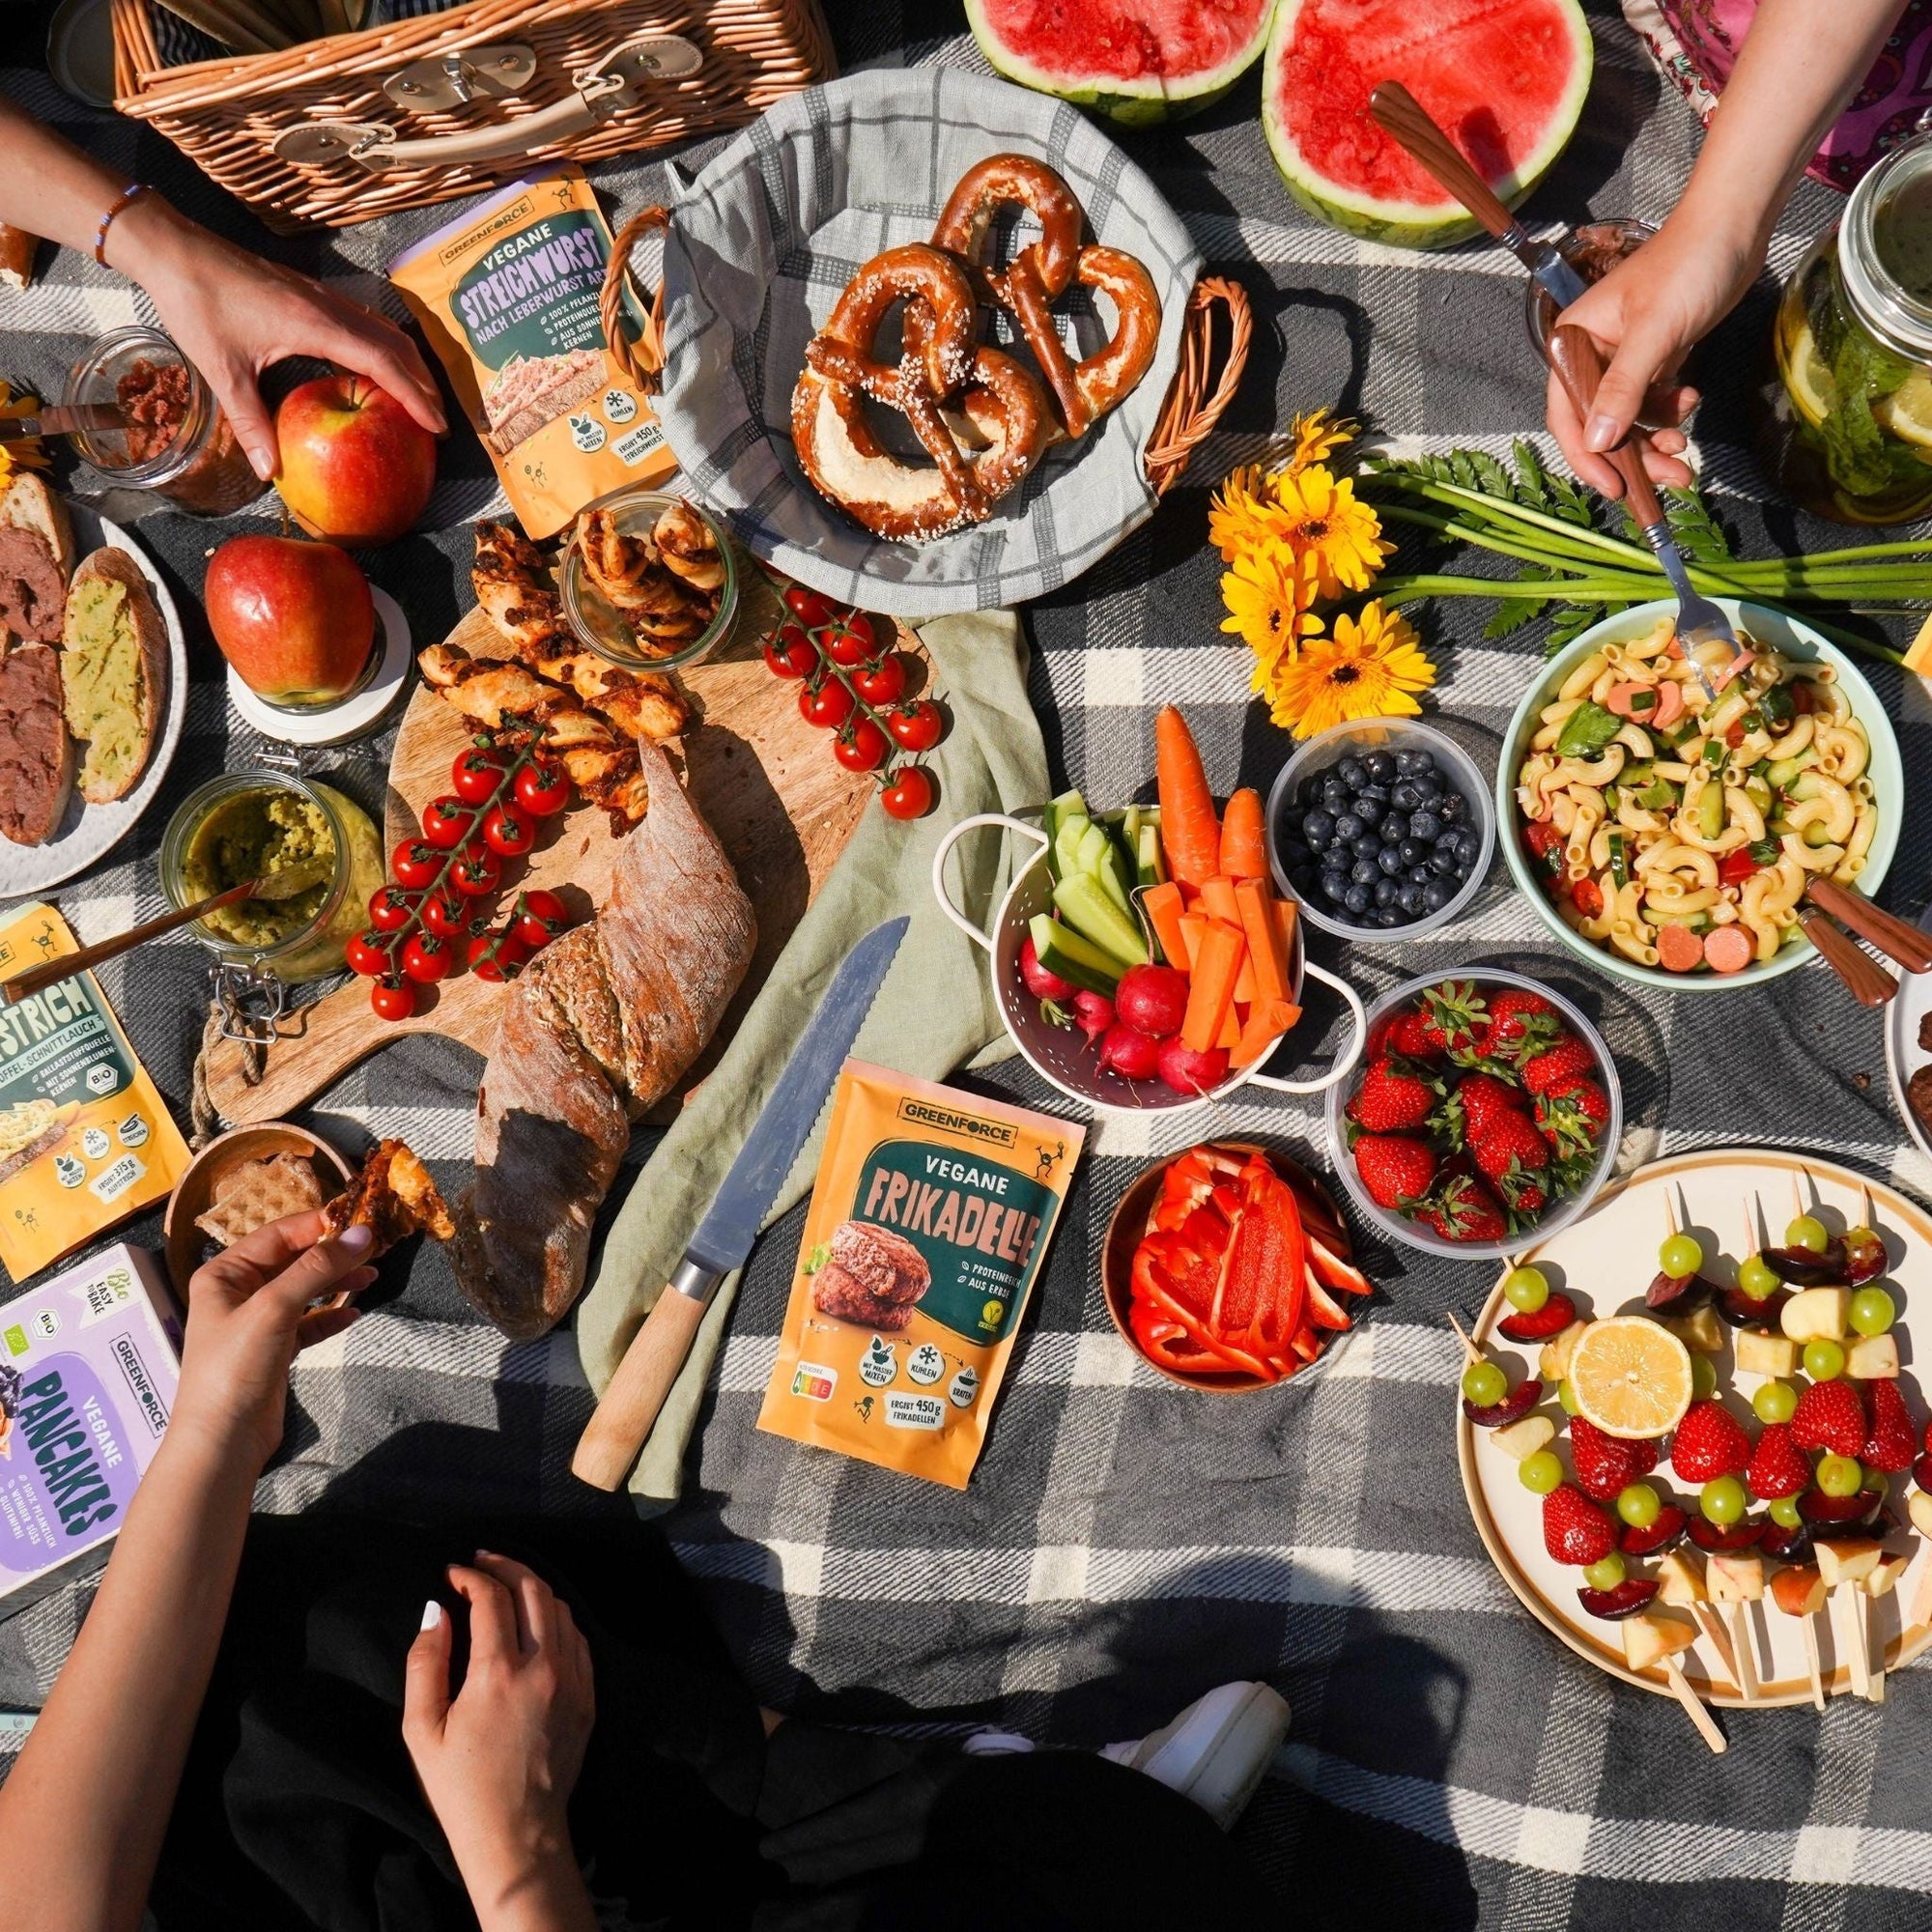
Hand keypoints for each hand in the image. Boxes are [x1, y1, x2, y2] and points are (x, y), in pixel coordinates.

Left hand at [119, 200, 445, 482]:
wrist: (174, 249)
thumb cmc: (196, 303)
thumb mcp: (221, 370)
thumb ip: (249, 423)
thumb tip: (269, 472)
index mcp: (314, 324)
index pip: (383, 362)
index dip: (415, 396)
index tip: (436, 425)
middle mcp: (328, 307)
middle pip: (396, 344)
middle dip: (424, 383)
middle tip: (438, 421)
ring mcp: (322, 296)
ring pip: (385, 329)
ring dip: (408, 363)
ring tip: (419, 397)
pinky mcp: (311, 293)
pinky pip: (365, 322)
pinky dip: (386, 348)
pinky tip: (379, 369)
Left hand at [172, 1210, 373, 1469]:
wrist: (222, 1440)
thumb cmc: (236, 1366)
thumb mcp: (275, 1308)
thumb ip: (318, 1268)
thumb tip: (364, 1233)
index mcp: (225, 1274)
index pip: (278, 1235)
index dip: (319, 1225)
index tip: (363, 1219)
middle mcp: (238, 1293)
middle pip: (293, 1261)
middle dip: (333, 1254)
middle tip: (376, 1248)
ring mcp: (257, 1323)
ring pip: (304, 1291)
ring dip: (336, 1283)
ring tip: (373, 1277)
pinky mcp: (274, 1351)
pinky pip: (308, 1323)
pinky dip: (330, 1316)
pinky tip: (353, 1315)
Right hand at [404, 1554, 595, 1930]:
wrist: (518, 1833)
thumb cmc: (461, 1786)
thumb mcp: (422, 1729)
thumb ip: (425, 1662)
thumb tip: (435, 1609)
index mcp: (499, 1673)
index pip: (492, 1597)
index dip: (470, 1576)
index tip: (451, 1573)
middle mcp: (544, 1666)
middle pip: (534, 1588)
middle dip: (505, 1565)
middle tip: (481, 1562)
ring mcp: (573, 1679)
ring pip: (560, 1608)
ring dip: (532, 1587)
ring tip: (506, 1584)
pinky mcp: (588, 1694)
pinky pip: (577, 1636)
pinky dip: (555, 1616)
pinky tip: (535, 1620)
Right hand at [1545, 206, 1762, 496]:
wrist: (1732, 229)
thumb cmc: (1687, 268)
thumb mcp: (1654, 331)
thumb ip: (1624, 388)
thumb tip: (1599, 443)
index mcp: (1575, 344)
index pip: (1567, 415)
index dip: (1587, 455)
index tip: (1614, 487)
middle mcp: (1593, 355)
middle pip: (1601, 424)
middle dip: (1632, 455)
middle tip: (1666, 478)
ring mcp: (1625, 358)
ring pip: (1630, 419)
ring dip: (1655, 441)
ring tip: (1684, 452)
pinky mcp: (1655, 358)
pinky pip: (1653, 402)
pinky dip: (1670, 413)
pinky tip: (1690, 401)